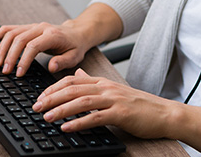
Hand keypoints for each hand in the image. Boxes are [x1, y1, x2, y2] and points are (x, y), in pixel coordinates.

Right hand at [0, 21, 87, 76]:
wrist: (76, 33)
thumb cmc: (74, 46)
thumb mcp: (74, 57)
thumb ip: (63, 62)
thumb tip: (52, 67)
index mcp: (52, 35)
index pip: (34, 46)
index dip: (24, 60)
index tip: (18, 73)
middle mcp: (41, 28)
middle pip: (20, 39)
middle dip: (10, 56)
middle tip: (5, 71)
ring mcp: (32, 26)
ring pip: (12, 33)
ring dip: (2, 48)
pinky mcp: (27, 27)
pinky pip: (9, 29)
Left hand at [32, 69, 178, 139]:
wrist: (164, 113)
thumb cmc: (139, 105)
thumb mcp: (114, 90)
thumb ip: (94, 82)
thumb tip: (78, 73)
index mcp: (103, 81)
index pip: (72, 80)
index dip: (53, 87)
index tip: (40, 97)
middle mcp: (106, 87)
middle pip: (73, 89)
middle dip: (51, 97)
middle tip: (36, 107)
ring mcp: (114, 99)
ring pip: (81, 101)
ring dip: (61, 109)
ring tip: (46, 117)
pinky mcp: (120, 113)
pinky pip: (95, 118)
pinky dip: (79, 122)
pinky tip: (66, 128)